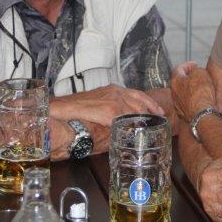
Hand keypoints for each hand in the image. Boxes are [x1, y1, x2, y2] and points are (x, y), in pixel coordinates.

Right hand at [50, 84, 164, 125]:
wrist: (63, 107)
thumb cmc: (78, 106)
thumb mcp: (99, 102)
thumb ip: (112, 108)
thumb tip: (123, 119)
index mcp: (114, 89)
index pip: (138, 94)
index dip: (150, 102)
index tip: (159, 111)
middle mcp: (116, 93)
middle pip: (140, 103)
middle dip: (149, 113)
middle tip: (157, 121)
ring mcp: (113, 102)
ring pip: (134, 112)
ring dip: (140, 122)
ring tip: (146, 130)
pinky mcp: (109, 112)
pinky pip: (123, 121)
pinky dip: (129, 127)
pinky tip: (132, 133)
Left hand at [171, 62, 215, 121]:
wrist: (202, 114)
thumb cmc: (201, 94)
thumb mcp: (201, 73)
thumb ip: (196, 70)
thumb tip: (196, 72)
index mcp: (175, 80)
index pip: (179, 68)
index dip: (188, 64)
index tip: (195, 64)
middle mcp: (173, 92)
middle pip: (179, 81)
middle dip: (188, 76)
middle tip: (197, 75)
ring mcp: (177, 104)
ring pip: (183, 92)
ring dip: (190, 88)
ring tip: (201, 87)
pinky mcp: (183, 113)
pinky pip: (187, 102)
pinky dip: (192, 99)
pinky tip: (200, 99)